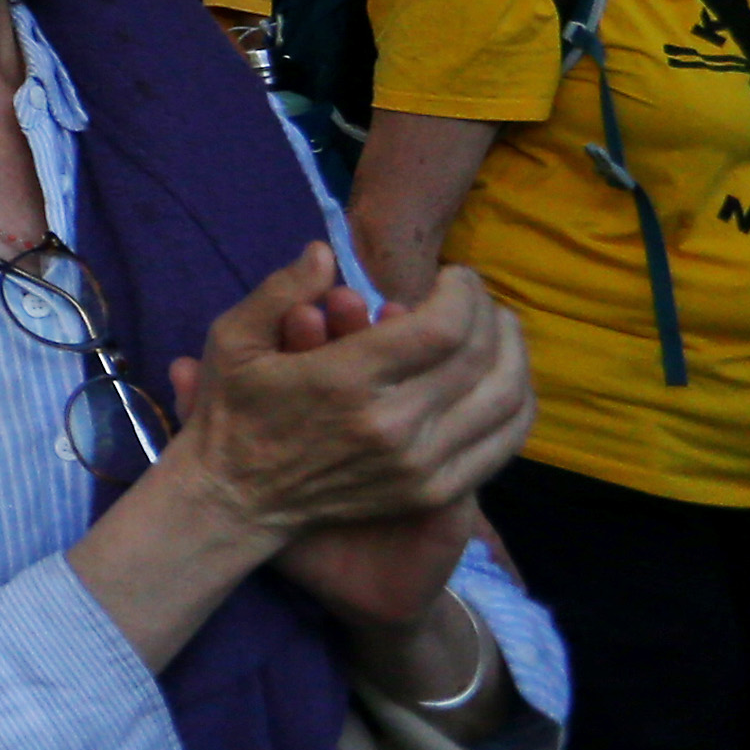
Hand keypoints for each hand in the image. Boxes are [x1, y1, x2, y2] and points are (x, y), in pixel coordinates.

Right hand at [225, 274, 489, 638]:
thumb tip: (326, 250)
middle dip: (490, 313)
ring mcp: (420, 464)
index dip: (462, 292)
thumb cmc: (233, 410)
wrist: (237, 499)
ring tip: (501, 329)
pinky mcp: (433, 491)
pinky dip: (518, 405)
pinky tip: (506, 379)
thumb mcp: (232, 338)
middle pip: (481, 357)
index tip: (452, 274)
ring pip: (504, 399)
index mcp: (344, 381)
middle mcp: (393, 424)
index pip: (443, 327)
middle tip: (474, 294)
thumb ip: (281, 289)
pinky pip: (502, 443)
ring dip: (515, 354)